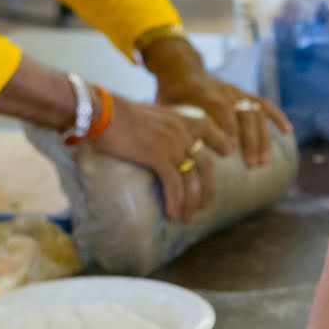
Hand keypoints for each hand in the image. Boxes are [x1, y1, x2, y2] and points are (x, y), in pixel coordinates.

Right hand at [92, 97, 228, 221]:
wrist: (100, 110)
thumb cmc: (116, 113)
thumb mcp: (149, 115)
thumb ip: (161, 127)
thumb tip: (156, 141)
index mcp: (181, 118)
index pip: (209, 128)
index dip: (221, 141)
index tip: (227, 152)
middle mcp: (182, 131)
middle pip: (206, 164)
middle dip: (207, 188)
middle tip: (205, 204)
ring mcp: (173, 144)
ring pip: (192, 180)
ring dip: (192, 202)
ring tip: (187, 217)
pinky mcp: (159, 156)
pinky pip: (174, 185)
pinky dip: (175, 202)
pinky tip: (172, 215)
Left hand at [145, 37, 292, 168]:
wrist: (181, 70)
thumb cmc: (172, 96)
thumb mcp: (166, 108)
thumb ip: (175, 125)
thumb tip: (176, 156)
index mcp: (202, 92)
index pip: (220, 109)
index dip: (228, 129)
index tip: (231, 151)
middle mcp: (224, 91)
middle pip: (243, 114)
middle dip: (250, 140)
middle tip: (252, 164)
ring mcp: (237, 92)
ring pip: (256, 113)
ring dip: (263, 138)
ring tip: (264, 160)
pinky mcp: (245, 95)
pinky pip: (265, 105)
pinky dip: (277, 117)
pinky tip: (288, 132)